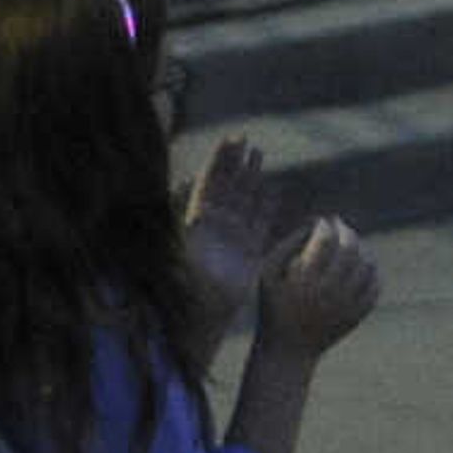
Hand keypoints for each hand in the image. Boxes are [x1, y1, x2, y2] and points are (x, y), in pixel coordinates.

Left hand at [180, 137, 291, 324]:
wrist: (204, 314)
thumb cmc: (187, 284)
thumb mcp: (178, 246)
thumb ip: (180, 217)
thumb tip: (179, 183)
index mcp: (197, 220)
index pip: (210, 182)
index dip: (219, 161)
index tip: (230, 140)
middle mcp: (214, 225)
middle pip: (227, 186)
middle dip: (235, 163)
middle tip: (244, 139)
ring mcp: (232, 237)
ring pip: (244, 200)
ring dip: (251, 178)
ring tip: (259, 155)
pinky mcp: (249, 252)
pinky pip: (260, 224)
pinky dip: (267, 207)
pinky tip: (274, 191)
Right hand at [257, 216, 379, 352]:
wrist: (288, 351)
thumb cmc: (274, 306)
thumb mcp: (268, 273)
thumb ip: (288, 243)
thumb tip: (316, 222)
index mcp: (304, 280)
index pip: (326, 241)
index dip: (328, 225)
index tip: (324, 221)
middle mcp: (328, 292)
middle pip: (350, 250)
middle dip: (347, 232)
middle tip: (341, 226)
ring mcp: (346, 305)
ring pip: (367, 267)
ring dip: (362, 249)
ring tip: (352, 243)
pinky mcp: (356, 316)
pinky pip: (374, 287)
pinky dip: (372, 272)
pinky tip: (363, 264)